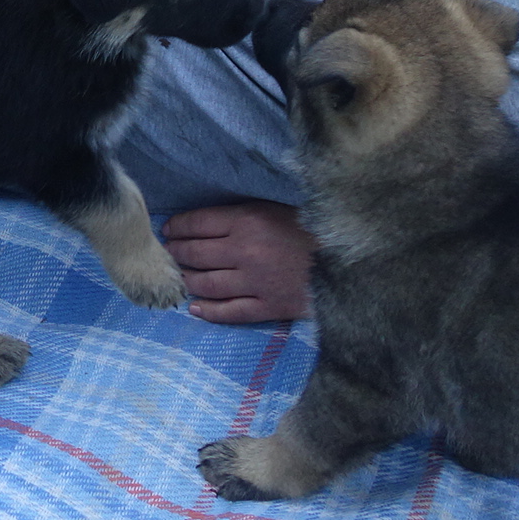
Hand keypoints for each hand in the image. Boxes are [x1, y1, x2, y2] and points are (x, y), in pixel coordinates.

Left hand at [159, 199, 314, 323]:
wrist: (352, 262)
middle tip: (167, 254)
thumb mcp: (279, 208)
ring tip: (179, 278)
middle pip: (196, 254)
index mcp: (248, 220)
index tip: (168, 230)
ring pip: (207, 284)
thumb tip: (210, 221)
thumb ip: (247, 214)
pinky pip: (230, 311)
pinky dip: (209, 311)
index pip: (199, 223)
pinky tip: (195, 308)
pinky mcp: (268, 307)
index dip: (178, 227)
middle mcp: (245, 251)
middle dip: (176, 253)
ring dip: (188, 280)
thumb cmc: (316, 229)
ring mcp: (255, 282)